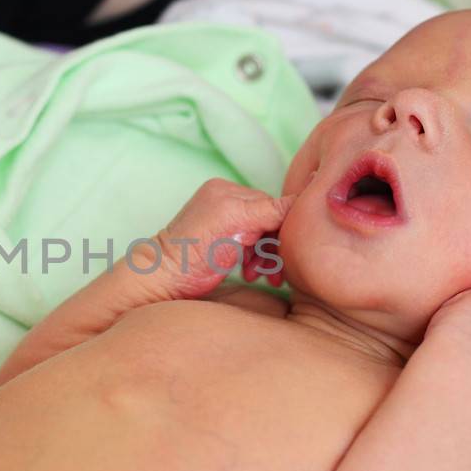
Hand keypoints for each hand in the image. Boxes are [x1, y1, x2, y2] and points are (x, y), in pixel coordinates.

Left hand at [150, 179, 292, 298]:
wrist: (166, 279)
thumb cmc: (192, 251)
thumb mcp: (233, 223)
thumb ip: (269, 209)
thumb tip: (304, 197)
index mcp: (227, 191)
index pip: (274, 203)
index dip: (285, 227)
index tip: (290, 250)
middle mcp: (228, 202)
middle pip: (272, 221)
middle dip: (275, 247)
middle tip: (274, 271)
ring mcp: (228, 223)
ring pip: (267, 237)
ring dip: (268, 258)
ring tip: (260, 275)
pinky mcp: (228, 242)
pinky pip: (257, 247)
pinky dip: (259, 261)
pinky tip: (253, 274)